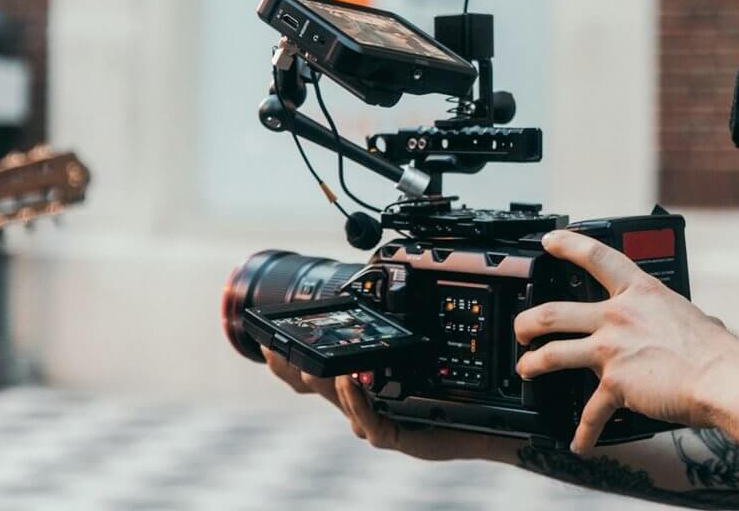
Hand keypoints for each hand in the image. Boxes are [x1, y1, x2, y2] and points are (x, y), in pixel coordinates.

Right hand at [260, 346, 516, 461]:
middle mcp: (357, 402)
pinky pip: (367, 420)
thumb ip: (383, 342)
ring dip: (322, 379)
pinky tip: (350, 379)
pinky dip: (355, 398)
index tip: (264, 335)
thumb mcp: (408, 360)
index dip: (284, 357)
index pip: (311, 370)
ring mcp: (370, 420)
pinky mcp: (390, 435)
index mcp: (355, 384)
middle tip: (276, 347)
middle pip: (311, 387)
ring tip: (312, 360)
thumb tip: (368, 303)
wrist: (474, 423)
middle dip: (290, 368)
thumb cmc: (439, 393)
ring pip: (336, 402)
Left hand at [512, 229, 738, 455]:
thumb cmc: (714, 350)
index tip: (550, 241)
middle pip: (555, 312)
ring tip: (526, 369)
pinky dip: (583, 432)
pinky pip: (590, 413)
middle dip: (528, 322)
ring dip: (533, 364)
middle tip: (522, 328)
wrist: (721, 378)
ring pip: (553, 353)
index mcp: (640, 292)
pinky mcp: (614, 384)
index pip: (596, 257)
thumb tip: (674, 323)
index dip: (568, 245)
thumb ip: (667, 316)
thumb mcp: (687, 313)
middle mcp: (619, 315)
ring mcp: (612, 349)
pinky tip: (579, 443)